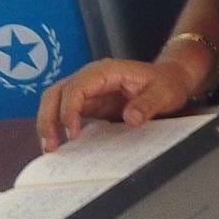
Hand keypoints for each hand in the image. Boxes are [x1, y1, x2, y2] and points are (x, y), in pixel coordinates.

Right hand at [35, 58, 193, 151]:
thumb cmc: (166, 83)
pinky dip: (57, 126)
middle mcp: (91, 77)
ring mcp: (88, 90)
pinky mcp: (89, 103)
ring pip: (55, 101)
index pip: (77, 87)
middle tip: (52, 145)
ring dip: (48, 123)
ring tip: (51, 148)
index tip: (73, 133)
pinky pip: (64, 112)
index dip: (69, 109)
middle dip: (49, 118)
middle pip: (56, 92)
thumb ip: (148, 104)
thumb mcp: (164, 93)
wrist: (170, 79)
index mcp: (106, 71)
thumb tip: (130, 118)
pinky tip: (59, 144)